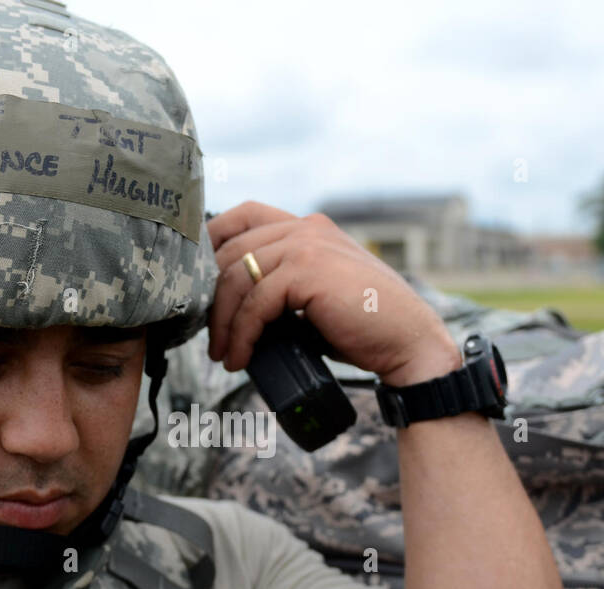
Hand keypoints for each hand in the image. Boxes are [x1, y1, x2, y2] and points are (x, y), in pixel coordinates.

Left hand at [205, 201, 461, 385]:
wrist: (407, 342)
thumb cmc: (363, 327)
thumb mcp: (315, 297)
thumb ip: (281, 287)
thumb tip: (231, 310)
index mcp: (309, 227)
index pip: (245, 215)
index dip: (212, 242)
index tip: (196, 282)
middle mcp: (306, 227)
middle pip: (231, 250)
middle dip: (211, 296)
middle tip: (208, 335)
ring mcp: (307, 245)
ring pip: (237, 279)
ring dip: (223, 323)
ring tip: (223, 355)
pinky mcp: (308, 271)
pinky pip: (255, 302)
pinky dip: (242, 335)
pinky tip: (240, 358)